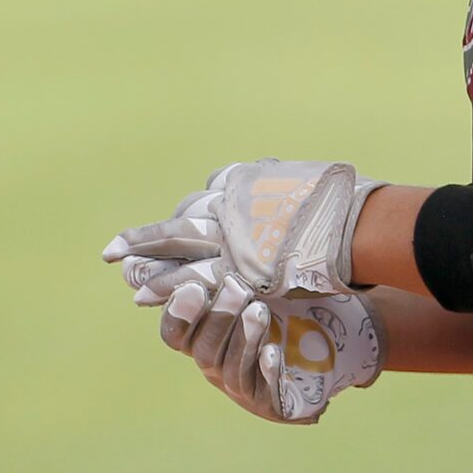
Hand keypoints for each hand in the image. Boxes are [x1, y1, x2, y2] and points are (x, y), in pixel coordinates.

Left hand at [103, 159, 382, 299]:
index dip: (190, 213)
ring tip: (123, 275)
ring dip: (146, 263)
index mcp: (249, 184)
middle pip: (182, 221)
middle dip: (146, 238)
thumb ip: (290, 183)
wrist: (356, 223)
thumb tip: (288, 175)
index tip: (180, 222)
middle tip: (115, 250)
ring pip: (177, 247)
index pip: (207, 196)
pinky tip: (141, 296)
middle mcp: (232, 206)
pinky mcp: (237, 266)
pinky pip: (192, 276)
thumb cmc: (344, 201)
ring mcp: (231, 236)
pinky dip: (165, 286)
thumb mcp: (312, 180)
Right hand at [139, 262, 383, 424]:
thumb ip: (229, 252)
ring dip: (243, 336)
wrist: (331, 346)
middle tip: (235, 288)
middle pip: (201, 348)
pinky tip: (275, 351)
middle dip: (216, 318)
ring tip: (258, 311)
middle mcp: (214, 364)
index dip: (178, 313)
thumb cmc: (283, 308)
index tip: (190, 287)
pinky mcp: (271, 402)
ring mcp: (241, 385)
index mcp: (203, 338)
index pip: (175, 332)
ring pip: (231, 366)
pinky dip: (268, 369)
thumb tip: (215, 186)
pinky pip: (266, 388)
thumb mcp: (255, 281)